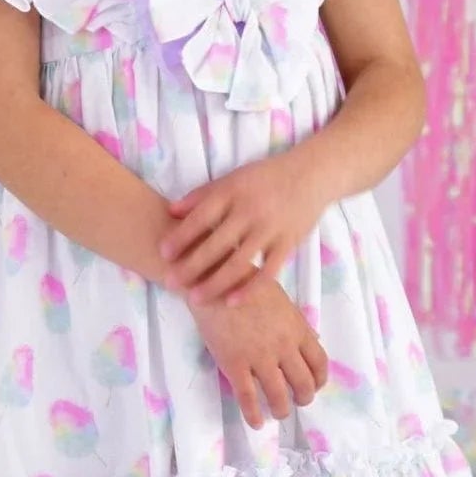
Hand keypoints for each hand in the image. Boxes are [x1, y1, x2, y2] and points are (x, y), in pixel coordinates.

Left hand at [161, 151, 325, 307]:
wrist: (311, 174)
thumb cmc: (265, 177)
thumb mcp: (232, 177)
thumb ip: (202, 194)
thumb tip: (171, 211)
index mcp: (233, 192)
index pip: (202, 217)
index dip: (182, 236)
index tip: (164, 253)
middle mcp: (251, 211)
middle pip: (216, 244)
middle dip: (191, 266)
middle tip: (171, 283)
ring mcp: (271, 229)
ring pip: (239, 263)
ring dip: (215, 283)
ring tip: (194, 298)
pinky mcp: (288, 243)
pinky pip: (268, 271)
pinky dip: (249, 289)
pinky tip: (231, 302)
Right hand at [190, 278, 327, 428]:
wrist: (214, 280)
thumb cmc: (247, 283)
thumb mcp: (281, 299)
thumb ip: (297, 322)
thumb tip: (312, 339)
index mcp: (297, 329)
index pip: (319, 362)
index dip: (319, 379)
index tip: (315, 385)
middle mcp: (283, 347)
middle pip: (303, 383)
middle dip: (304, 397)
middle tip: (297, 401)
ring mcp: (259, 358)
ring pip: (278, 396)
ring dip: (282, 409)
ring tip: (279, 413)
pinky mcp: (234, 365)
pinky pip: (248, 397)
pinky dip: (253, 414)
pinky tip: (255, 422)